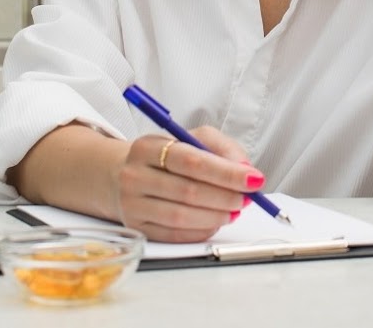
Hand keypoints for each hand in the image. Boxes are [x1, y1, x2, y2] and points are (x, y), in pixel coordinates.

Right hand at [113, 126, 262, 242]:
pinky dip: (201, 230)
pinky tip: (214, 222)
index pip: (192, 160)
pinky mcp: (136, 227)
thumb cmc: (164, 158)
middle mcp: (135, 175)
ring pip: (181, 216)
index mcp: (148, 146)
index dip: (226, 172)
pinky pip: (174, 234)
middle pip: (188, 191)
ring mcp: (132, 204)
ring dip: (216, 216)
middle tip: (247, 197)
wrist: (119, 176)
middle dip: (225, 196)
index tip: (254, 179)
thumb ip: (221, 147)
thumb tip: (245, 168)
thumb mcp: (190, 139)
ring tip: (234, 210)